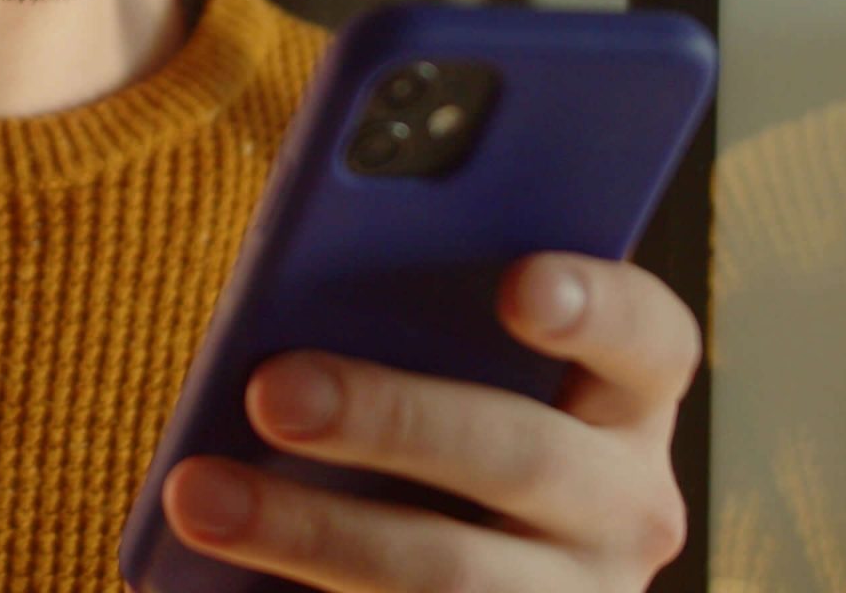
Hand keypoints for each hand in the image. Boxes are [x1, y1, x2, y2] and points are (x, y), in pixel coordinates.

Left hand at [158, 252, 697, 591]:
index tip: (518, 282)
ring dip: (310, 531)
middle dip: (389, 418)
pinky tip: (208, 572)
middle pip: (520, 454)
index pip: (648, 339)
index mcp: (623, 405)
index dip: (594, 306)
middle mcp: (623, 510)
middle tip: (270, 390)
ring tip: (197, 495)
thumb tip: (296, 306)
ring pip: (447, 575)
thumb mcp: (436, 373)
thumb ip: (404, 324)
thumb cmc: (414, 431)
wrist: (432, 576)